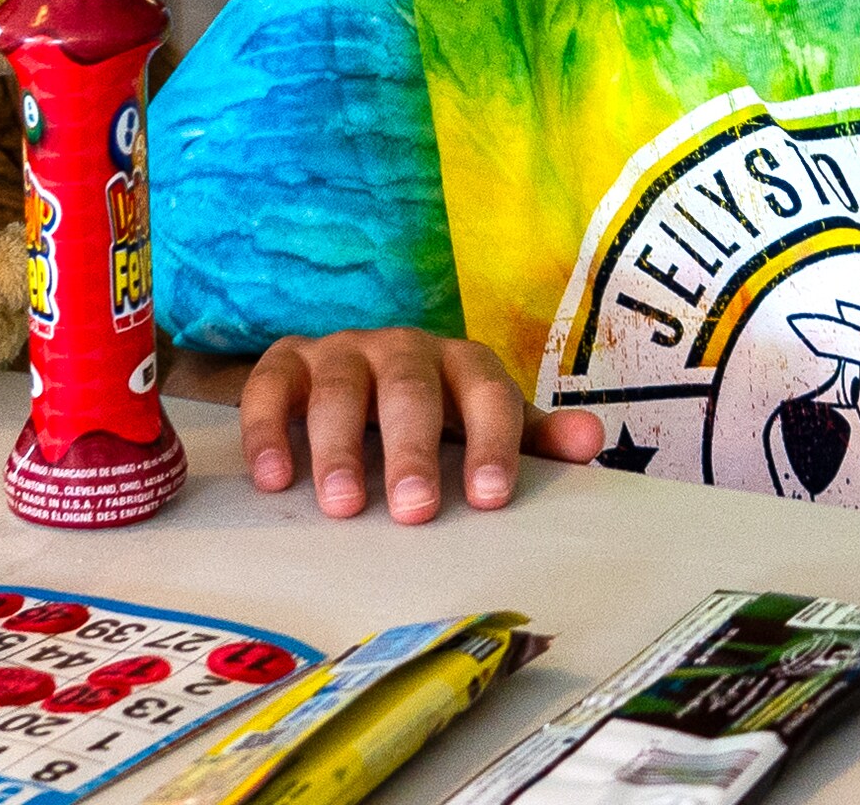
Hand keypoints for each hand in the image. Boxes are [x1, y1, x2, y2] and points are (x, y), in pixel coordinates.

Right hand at [236, 328, 604, 522]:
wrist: (347, 379)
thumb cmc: (433, 417)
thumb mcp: (483, 426)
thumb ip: (533, 439)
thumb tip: (590, 440)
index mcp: (460, 365)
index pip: (485, 391)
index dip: (491, 441)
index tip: (489, 498)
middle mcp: (402, 350)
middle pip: (408, 389)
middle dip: (412, 449)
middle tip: (414, 510)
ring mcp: (341, 352)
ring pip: (339, 386)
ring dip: (339, 446)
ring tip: (342, 507)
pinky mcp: (287, 362)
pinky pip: (271, 385)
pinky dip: (268, 429)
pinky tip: (273, 478)